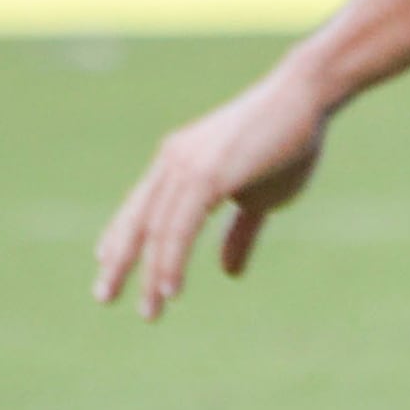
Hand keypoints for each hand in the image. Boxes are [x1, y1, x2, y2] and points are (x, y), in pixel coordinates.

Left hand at [92, 66, 330, 320]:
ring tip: (150, 311)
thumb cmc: (286, 143)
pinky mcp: (207, 174)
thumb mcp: (260, 196)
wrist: (306, 98)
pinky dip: (172, 258)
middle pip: (137, 220)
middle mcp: (173, 163)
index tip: (105, 262)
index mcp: (178, 163)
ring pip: (157, 230)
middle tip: (103, 296)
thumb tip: (228, 272)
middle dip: (119, 261)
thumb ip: (239, 233)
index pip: (141, 206)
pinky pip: (179, 226)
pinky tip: (170, 288)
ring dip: (152, 273)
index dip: (121, 235)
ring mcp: (187, 166)